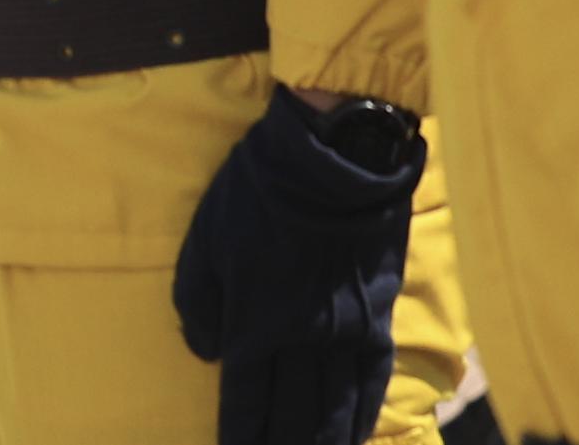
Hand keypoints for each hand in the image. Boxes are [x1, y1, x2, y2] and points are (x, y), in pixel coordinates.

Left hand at [171, 85, 422, 444]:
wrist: (332, 162)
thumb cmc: (256, 197)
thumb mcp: (204, 241)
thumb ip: (199, 303)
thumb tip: (208, 354)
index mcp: (255, 325)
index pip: (246, 403)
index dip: (239, 438)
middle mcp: (304, 342)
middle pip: (293, 420)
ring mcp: (346, 335)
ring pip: (335, 412)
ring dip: (323, 444)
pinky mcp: (379, 319)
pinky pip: (373, 384)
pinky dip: (363, 417)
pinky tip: (355, 436)